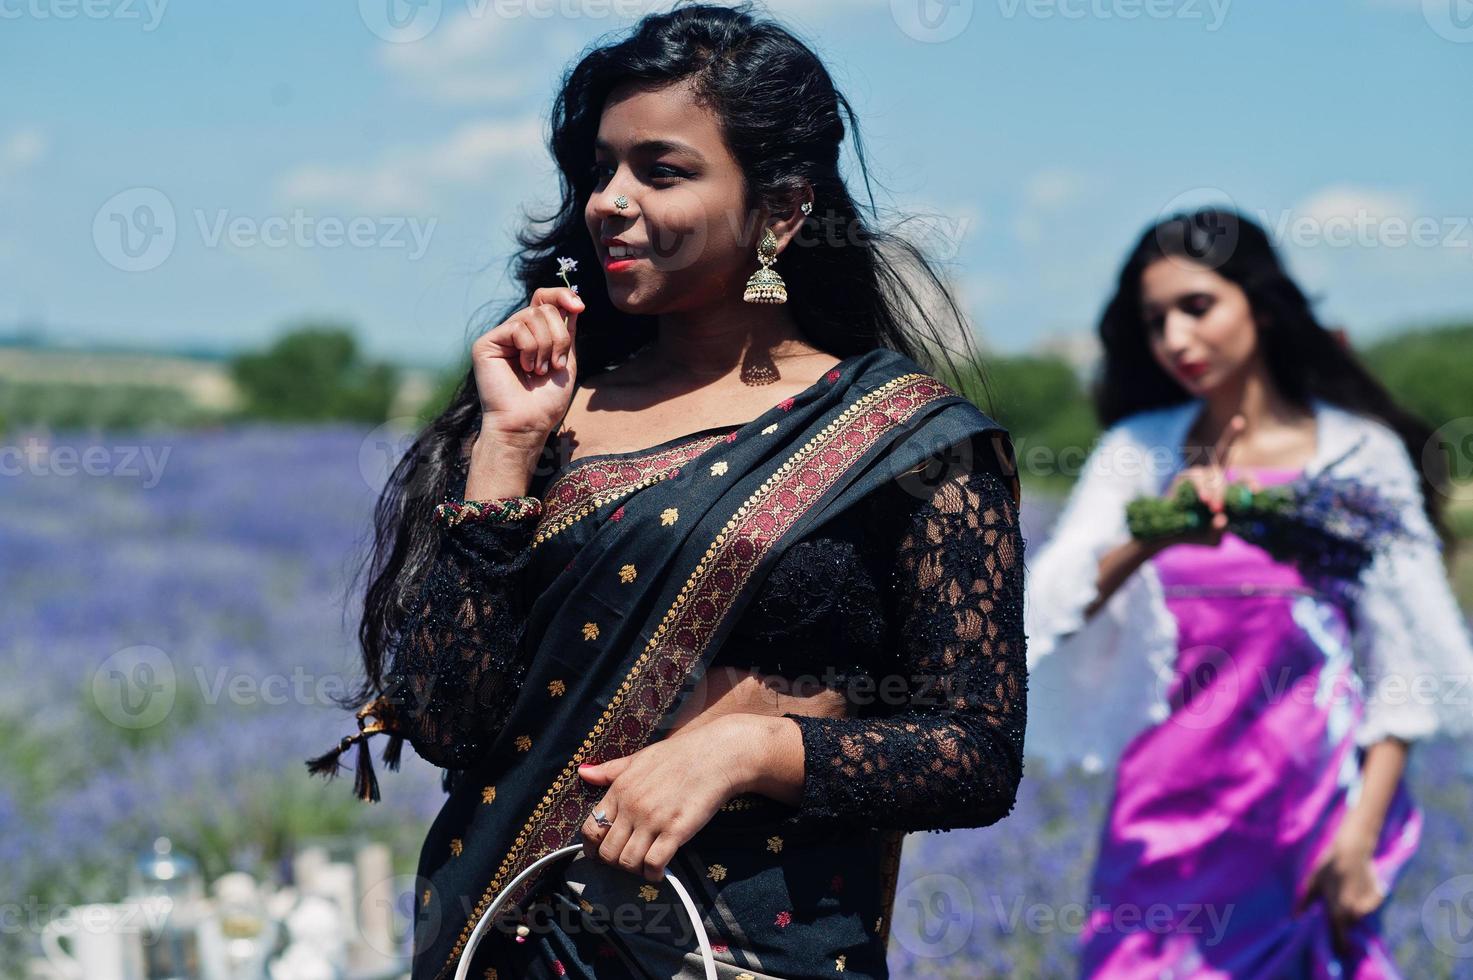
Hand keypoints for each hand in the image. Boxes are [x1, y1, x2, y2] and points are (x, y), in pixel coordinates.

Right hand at [472, 286, 583, 445]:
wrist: (527, 424)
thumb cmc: (546, 401)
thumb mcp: (566, 360)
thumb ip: (567, 331)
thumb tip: (572, 301)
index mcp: (533, 335)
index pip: (544, 300)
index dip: (563, 296)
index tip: (579, 306)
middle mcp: (515, 332)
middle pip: (544, 307)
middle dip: (559, 336)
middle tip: (555, 364)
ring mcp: (500, 337)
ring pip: (533, 316)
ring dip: (546, 346)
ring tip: (539, 371)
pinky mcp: (486, 343)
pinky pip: (517, 328)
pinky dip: (530, 349)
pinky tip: (525, 369)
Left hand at [577, 715, 754, 882]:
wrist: (716, 755)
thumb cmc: (679, 755)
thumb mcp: (640, 758)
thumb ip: (610, 770)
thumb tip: (583, 773)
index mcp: (619, 789)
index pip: (592, 828)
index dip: (593, 847)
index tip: (601, 854)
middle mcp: (632, 807)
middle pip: (607, 852)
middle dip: (614, 863)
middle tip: (627, 861)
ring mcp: (653, 820)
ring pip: (627, 862)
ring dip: (634, 871)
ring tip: (644, 866)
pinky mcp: (675, 831)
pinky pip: (653, 864)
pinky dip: (653, 874)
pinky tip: (658, 871)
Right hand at [1160, 413, 1252, 547]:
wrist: (1168, 536)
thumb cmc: (1195, 536)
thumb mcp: (1213, 539)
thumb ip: (1220, 531)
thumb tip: (1221, 518)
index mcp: (1226, 490)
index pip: (1243, 477)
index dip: (1250, 481)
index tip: (1257, 491)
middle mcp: (1213, 477)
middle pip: (1224, 454)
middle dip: (1229, 456)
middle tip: (1227, 498)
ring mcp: (1197, 475)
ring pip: (1210, 473)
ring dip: (1215, 491)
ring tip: (1214, 507)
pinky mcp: (1183, 478)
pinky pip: (1195, 476)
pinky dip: (1201, 488)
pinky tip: (1203, 499)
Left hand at [1295, 822, 1385, 958]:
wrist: (1351, 850)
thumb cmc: (1327, 866)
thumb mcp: (1312, 883)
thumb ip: (1304, 902)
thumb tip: (1295, 918)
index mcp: (1338, 911)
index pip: (1339, 936)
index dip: (1338, 945)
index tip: (1338, 952)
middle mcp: (1355, 912)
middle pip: (1349, 926)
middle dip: (1343, 924)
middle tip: (1337, 912)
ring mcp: (1368, 904)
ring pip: (1361, 916)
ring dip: (1354, 913)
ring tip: (1345, 896)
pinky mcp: (1379, 896)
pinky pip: (1371, 906)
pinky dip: (1367, 902)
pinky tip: (1357, 888)